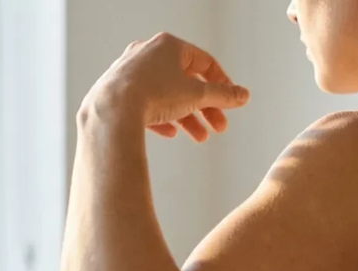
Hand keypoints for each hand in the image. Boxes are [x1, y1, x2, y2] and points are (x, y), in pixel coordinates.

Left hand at [80, 32, 249, 141]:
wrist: (113, 108)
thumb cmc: (154, 92)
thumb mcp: (197, 95)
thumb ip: (223, 95)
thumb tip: (244, 95)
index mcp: (169, 46)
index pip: (205, 62)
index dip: (223, 84)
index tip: (232, 102)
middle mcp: (148, 53)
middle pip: (187, 82)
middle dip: (206, 108)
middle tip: (220, 127)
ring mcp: (132, 72)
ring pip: (168, 95)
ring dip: (188, 117)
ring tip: (200, 137)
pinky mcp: (119, 91)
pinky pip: (146, 104)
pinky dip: (162, 118)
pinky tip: (171, 133)